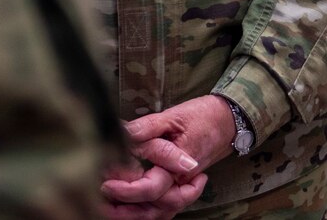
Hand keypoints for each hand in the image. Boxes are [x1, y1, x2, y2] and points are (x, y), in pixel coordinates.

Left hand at [100, 97, 235, 218]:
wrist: (227, 121)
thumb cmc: (201, 116)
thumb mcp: (172, 116)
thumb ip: (146, 128)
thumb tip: (120, 133)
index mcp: (180, 166)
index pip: (151, 188)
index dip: (126, 188)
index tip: (104, 182)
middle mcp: (182, 183)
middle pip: (153, 209)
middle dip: (124, 210)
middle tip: (99, 199)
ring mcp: (182, 188)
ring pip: (157, 214)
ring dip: (132, 214)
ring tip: (107, 207)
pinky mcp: (180, 188)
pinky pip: (163, 210)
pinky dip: (145, 212)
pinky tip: (126, 207)